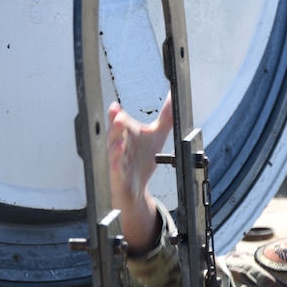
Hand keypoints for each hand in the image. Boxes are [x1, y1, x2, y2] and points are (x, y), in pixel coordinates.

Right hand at [107, 94, 173, 253]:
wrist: (136, 188)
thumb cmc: (142, 160)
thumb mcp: (157, 136)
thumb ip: (166, 118)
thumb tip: (174, 97)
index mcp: (126, 136)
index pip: (118, 123)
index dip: (115, 114)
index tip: (115, 106)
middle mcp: (119, 147)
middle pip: (114, 135)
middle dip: (115, 126)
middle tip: (118, 116)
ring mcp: (117, 162)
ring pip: (113, 152)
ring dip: (115, 145)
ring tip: (120, 139)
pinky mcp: (118, 178)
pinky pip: (116, 171)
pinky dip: (117, 165)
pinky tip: (119, 160)